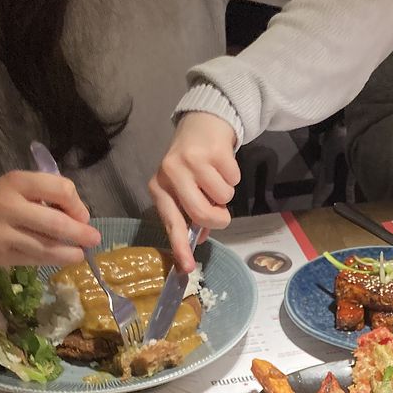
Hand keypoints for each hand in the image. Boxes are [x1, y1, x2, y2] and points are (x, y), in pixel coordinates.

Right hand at [0, 172, 100, 268]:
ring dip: (71, 252)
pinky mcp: (1, 255)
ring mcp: (3, 232)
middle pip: (56, 222)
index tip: (81, 214)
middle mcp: (8, 205)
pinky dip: (55, 260)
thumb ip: (44, 196)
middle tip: (94, 238)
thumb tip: (81, 218)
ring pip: (47, 246)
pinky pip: (36, 259)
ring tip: (81, 254)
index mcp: (16, 181)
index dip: (77, 203)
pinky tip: (66, 258)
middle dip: (80, 232)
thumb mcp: (16, 188)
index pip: (59, 188)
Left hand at [149, 112, 240, 271]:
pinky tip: (222, 165)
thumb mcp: (184, 189)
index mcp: (160, 188)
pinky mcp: (213, 151)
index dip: (180, 246)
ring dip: (226, 193)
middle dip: (219, 218)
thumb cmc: (192, 164)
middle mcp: (170, 173)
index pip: (172, 223)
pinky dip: (233, 177)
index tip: (187, 268)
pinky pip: (233, 180)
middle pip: (202, 214)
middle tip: (220, 211)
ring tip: (215, 177)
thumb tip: (199, 239)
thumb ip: (190, 216)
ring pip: (222, 198)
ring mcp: (191, 161)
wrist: (203, 124)